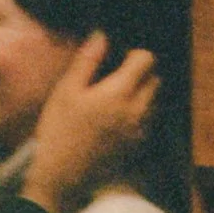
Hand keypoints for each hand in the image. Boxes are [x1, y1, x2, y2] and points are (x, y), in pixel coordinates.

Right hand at [23, 33, 158, 212]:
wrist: (61, 177)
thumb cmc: (58, 131)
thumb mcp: (66, 91)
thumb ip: (87, 61)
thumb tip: (101, 35)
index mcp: (119, 92)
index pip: (146, 60)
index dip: (134, 53)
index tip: (118, 57)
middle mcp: (136, 110)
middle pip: (155, 79)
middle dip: (141, 72)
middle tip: (117, 75)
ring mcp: (139, 130)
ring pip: (153, 102)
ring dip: (143, 94)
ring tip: (117, 96)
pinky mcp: (136, 146)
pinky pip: (147, 122)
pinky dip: (139, 114)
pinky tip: (116, 119)